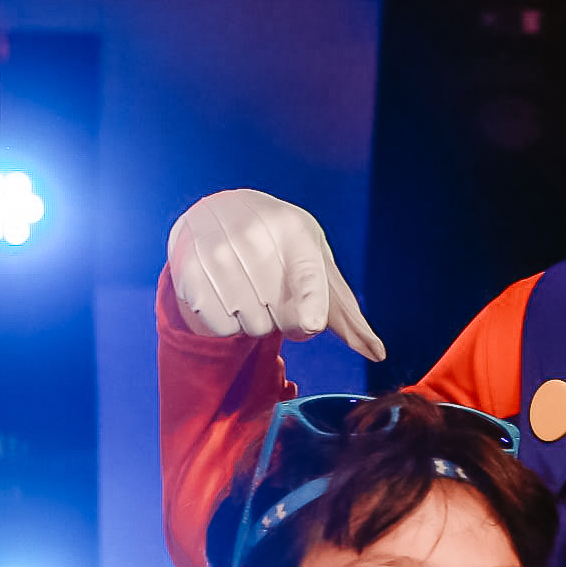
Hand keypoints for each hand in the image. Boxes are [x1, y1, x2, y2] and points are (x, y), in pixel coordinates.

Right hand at [167, 189, 384, 358]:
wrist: (222, 213)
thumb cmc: (283, 252)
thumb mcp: (318, 270)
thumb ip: (346, 315)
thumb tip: (378, 352)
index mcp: (294, 231)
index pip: (306, 277)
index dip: (309, 306)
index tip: (310, 324)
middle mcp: (254, 233)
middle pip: (278, 318)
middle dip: (281, 319)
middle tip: (272, 294)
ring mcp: (216, 247)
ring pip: (248, 323)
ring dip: (254, 323)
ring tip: (251, 293)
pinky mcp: (187, 265)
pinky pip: (218, 325)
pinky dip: (227, 325)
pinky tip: (226, 297)